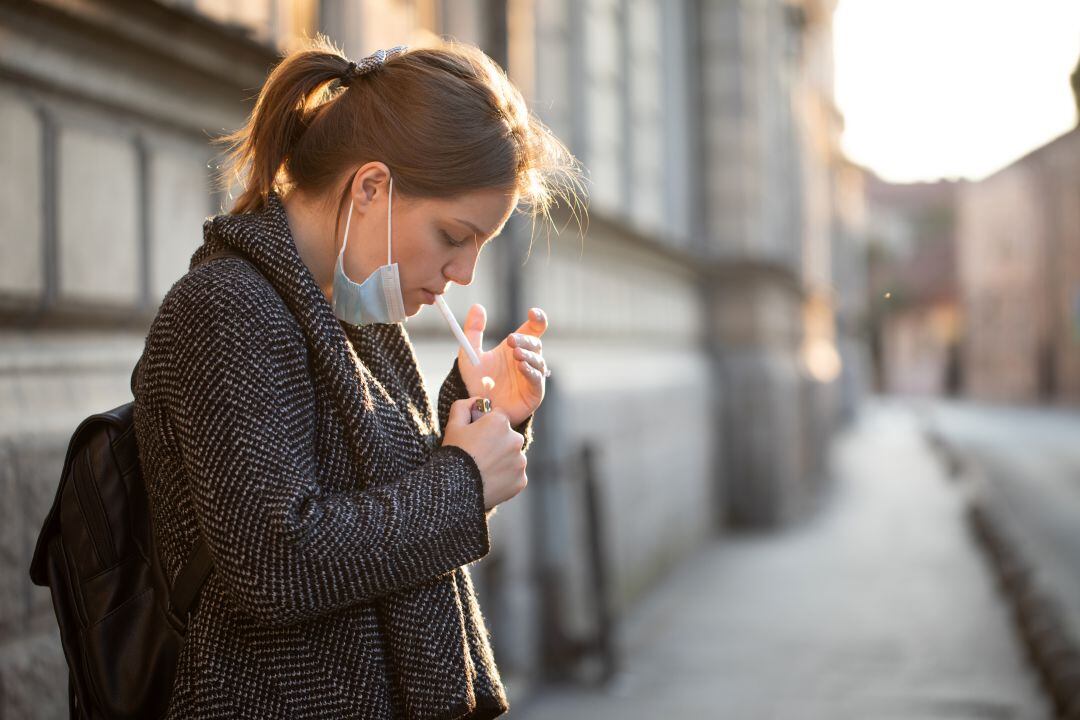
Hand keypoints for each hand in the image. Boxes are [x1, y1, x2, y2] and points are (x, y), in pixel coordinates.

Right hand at [442, 398, 526, 510]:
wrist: (455, 488)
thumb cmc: (454, 453)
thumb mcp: (454, 424)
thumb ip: (464, 406)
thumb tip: (477, 400)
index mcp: (501, 422)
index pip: (499, 418)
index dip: (486, 426)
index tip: (476, 438)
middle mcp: (516, 439)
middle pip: (508, 438)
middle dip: (497, 443)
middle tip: (479, 455)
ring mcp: (520, 462)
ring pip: (513, 457)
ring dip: (502, 461)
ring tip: (483, 470)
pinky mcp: (521, 480)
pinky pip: (515, 476)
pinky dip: (506, 478)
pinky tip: (490, 481)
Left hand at [457, 305, 548, 427]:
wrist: (476, 407)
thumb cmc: (476, 381)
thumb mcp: (470, 354)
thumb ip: (473, 331)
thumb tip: (477, 306)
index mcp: (516, 347)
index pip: (533, 330)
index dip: (538, 319)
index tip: (533, 312)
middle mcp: (527, 360)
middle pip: (535, 344)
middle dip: (525, 340)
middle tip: (510, 340)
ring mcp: (532, 377)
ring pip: (538, 361)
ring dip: (528, 355)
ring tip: (515, 354)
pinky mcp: (534, 394)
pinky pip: (537, 380)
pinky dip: (531, 372)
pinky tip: (521, 367)